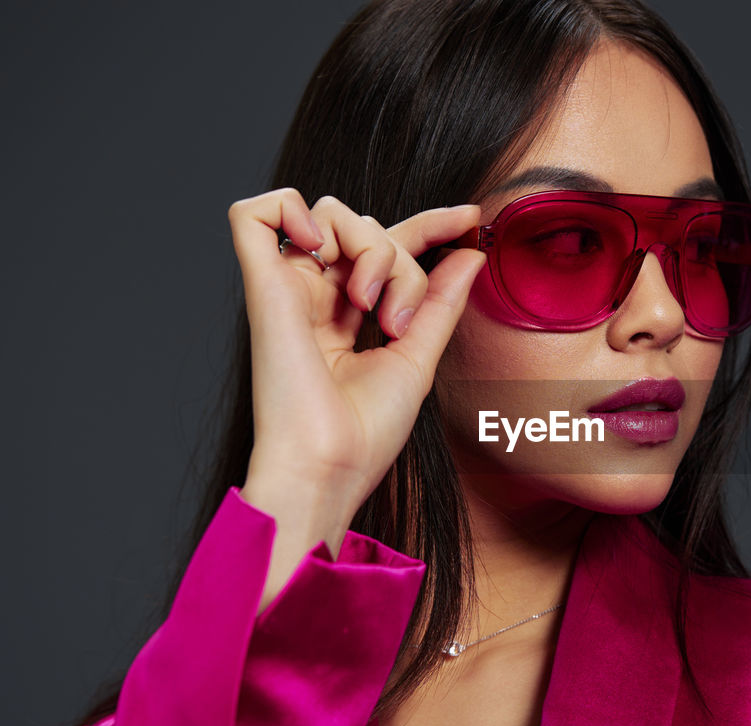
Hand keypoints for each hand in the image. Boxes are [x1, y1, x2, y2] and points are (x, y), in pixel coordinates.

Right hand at [229, 188, 485, 528]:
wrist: (330, 466)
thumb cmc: (364, 433)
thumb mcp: (419, 357)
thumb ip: (441, 302)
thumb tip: (470, 252)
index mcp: (348, 314)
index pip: (390, 245)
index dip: (430, 225)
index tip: (470, 219)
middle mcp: (316, 296)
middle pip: (369, 226)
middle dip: (404, 258)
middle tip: (400, 321)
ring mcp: (287, 289)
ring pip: (331, 212)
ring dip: (370, 247)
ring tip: (368, 304)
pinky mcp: (261, 287)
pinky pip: (254, 212)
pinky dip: (289, 208)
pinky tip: (319, 247)